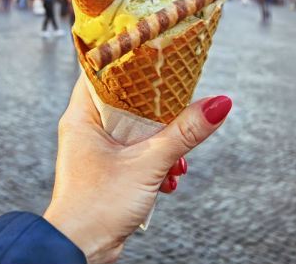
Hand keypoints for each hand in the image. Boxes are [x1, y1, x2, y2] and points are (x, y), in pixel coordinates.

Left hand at [43, 73, 231, 263]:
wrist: (80, 251)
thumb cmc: (95, 208)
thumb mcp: (148, 164)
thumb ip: (184, 133)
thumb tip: (216, 105)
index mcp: (82, 116)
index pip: (102, 71)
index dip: (129, 59)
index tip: (155, 52)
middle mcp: (86, 129)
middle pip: (127, 99)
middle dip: (158, 109)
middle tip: (180, 104)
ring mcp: (97, 150)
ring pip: (137, 129)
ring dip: (162, 142)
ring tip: (177, 157)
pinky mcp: (109, 170)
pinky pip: (138, 152)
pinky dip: (156, 161)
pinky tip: (169, 176)